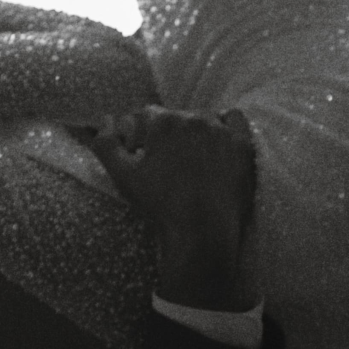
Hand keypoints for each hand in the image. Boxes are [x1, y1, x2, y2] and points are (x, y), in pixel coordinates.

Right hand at [88, 106, 256, 308]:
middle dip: (167, 136)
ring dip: (194, 133)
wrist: (202, 232)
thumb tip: (105, 120)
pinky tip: (217, 145)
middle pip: (175, 118)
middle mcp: (194, 118)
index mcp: (163, 122)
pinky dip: (224, 127)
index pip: (147, 116)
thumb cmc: (159, 205)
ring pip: (203, 119)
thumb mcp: (123, 176)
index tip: (143, 157)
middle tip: (166, 165)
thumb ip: (106, 144)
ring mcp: (221, 130)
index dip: (141, 137)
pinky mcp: (243, 145)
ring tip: (191, 161)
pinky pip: (234, 120)